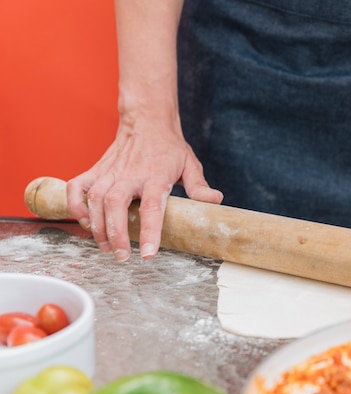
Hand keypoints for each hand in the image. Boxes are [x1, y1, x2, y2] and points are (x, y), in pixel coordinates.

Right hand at [66, 114, 222, 260]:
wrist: (147, 121)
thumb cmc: (169, 147)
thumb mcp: (190, 164)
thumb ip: (199, 186)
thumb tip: (215, 201)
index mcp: (155, 176)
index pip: (151, 206)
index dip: (150, 231)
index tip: (148, 254)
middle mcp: (129, 174)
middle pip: (115, 205)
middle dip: (115, 234)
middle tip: (122, 256)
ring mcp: (110, 171)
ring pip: (95, 200)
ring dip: (97, 227)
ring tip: (106, 247)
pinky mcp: (96, 169)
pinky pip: (77, 188)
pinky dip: (76, 206)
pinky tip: (84, 222)